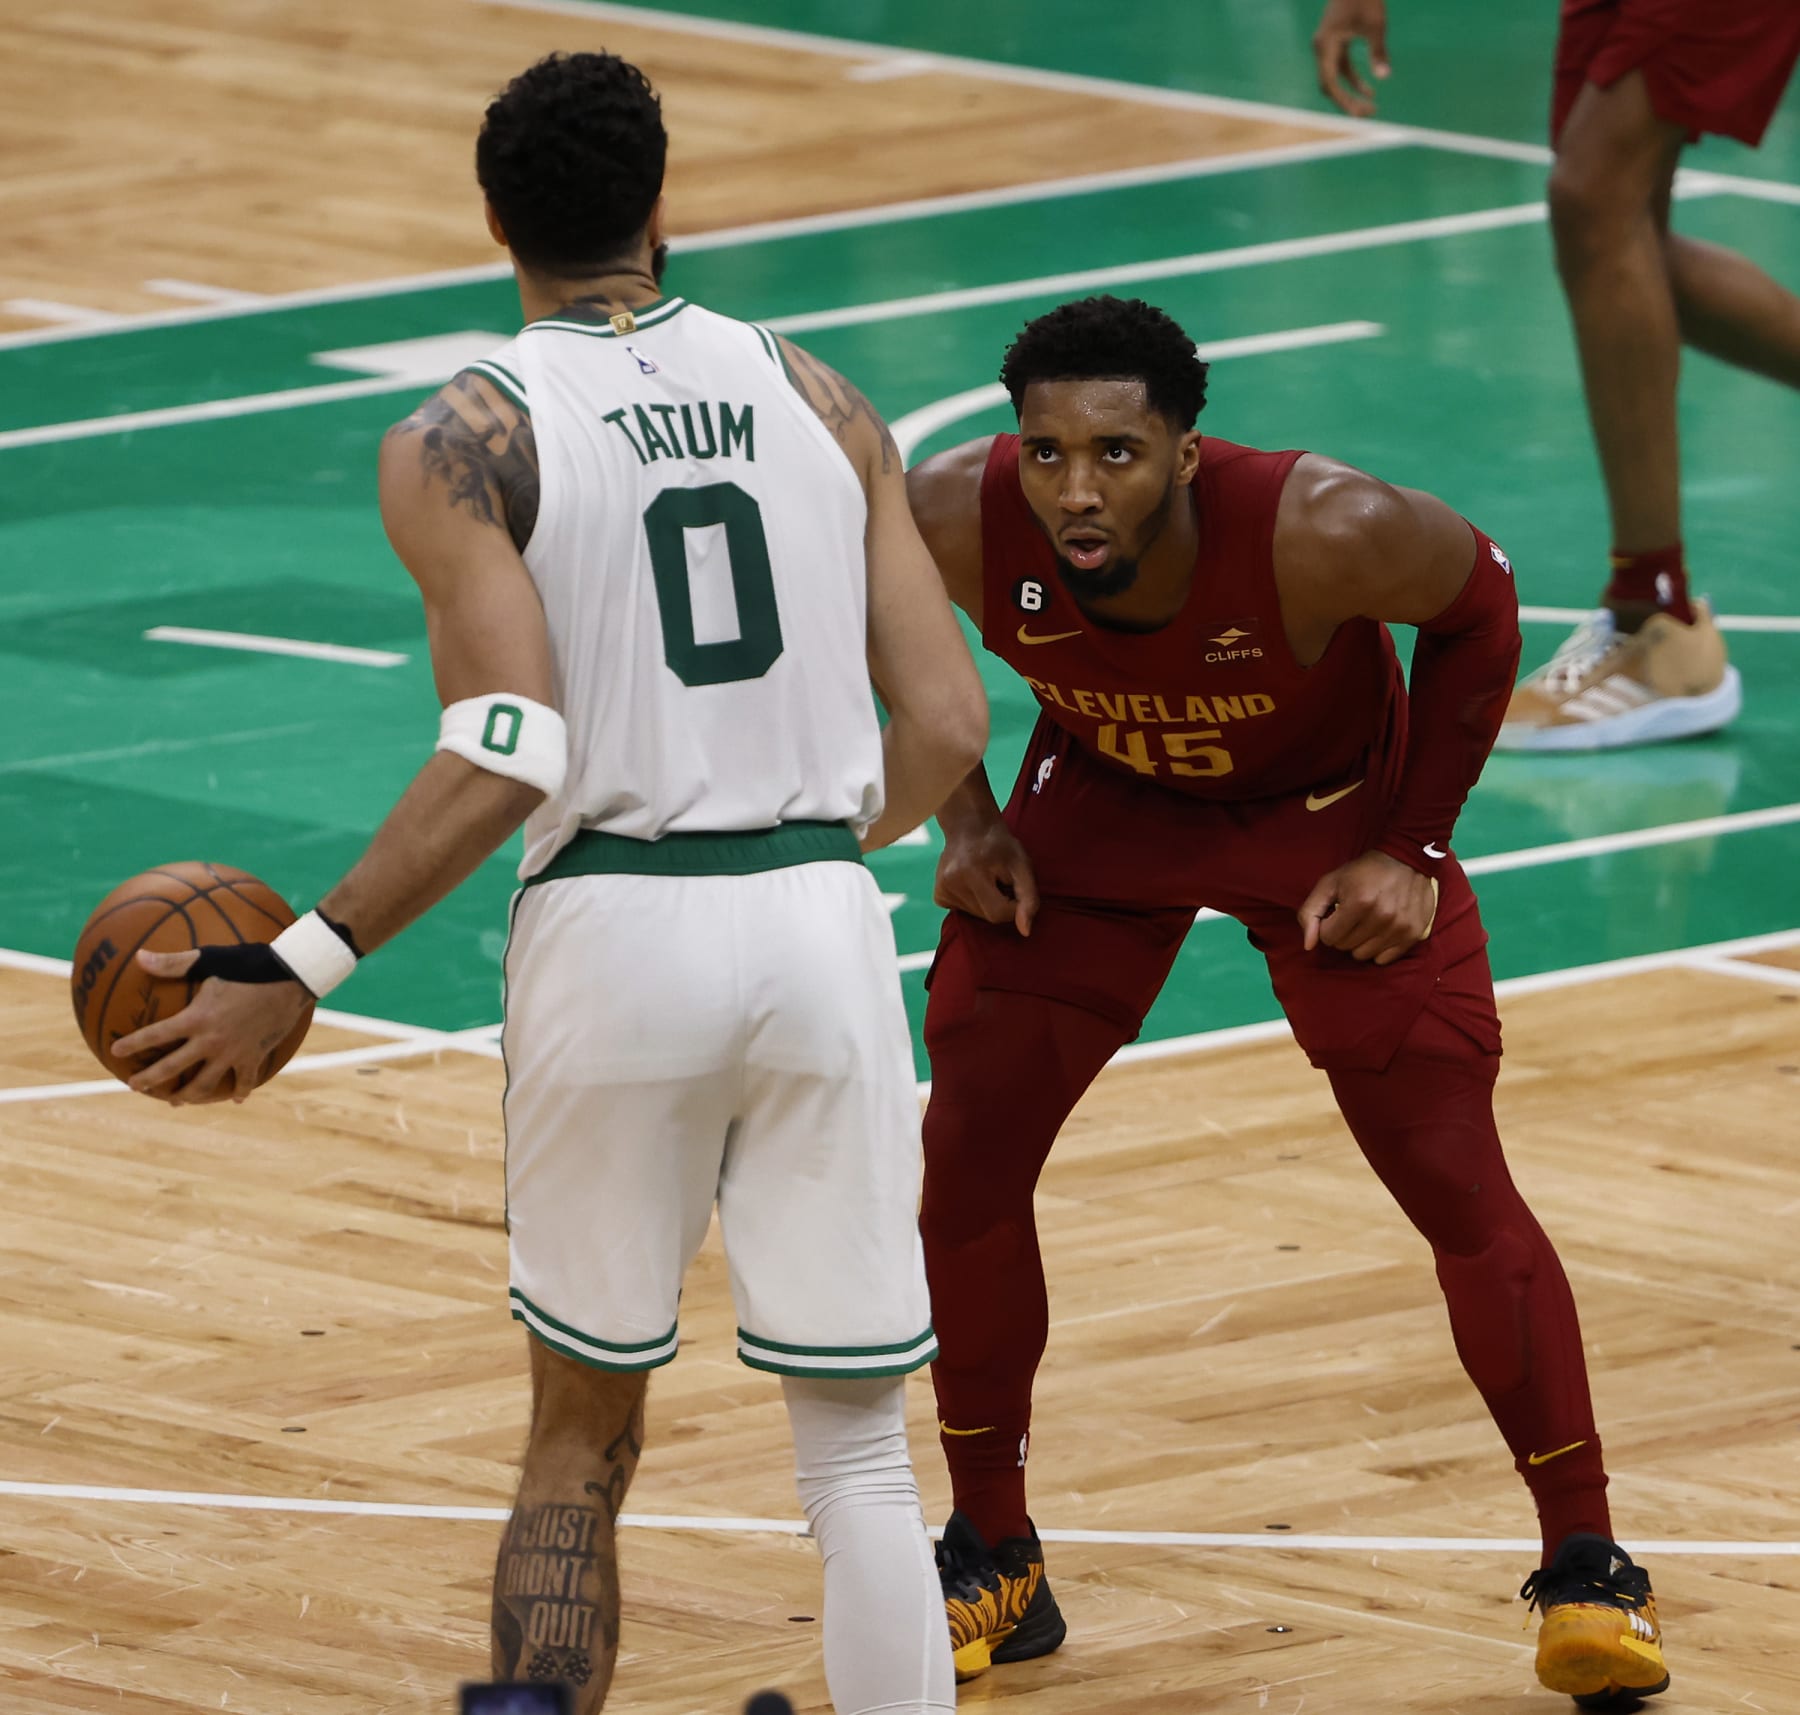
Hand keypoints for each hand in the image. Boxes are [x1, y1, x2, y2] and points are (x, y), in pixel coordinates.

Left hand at [113, 948, 311, 1103]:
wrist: (291, 980)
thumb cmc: (250, 965)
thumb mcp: (210, 960)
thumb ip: (173, 963)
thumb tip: (139, 956)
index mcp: (196, 1018)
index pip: (156, 1035)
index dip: (133, 1044)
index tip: (115, 1052)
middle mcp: (211, 1041)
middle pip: (174, 1068)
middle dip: (150, 1079)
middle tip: (134, 1086)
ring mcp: (233, 1052)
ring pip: (205, 1083)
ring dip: (188, 1094)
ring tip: (177, 1101)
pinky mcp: (254, 1056)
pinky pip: (245, 1080)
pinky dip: (240, 1090)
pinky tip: (235, 1098)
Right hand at [933, 819, 1039, 936]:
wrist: (970, 825)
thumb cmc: (1001, 845)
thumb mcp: (1022, 864)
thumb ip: (1028, 897)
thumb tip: (1025, 931)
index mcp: (972, 872)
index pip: (1000, 913)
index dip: (1014, 904)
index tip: (1014, 885)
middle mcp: (951, 882)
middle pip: (987, 916)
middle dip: (1000, 903)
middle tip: (1000, 879)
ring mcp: (942, 889)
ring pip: (976, 916)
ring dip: (987, 902)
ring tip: (986, 879)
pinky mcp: (938, 895)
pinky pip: (963, 912)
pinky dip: (973, 902)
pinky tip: (972, 883)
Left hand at [1298, 850, 1436, 965]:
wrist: (1406, 859)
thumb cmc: (1363, 871)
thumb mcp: (1330, 883)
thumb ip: (1310, 912)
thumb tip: (1308, 945)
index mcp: (1359, 903)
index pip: (1328, 937)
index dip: (1327, 926)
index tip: (1336, 913)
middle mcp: (1382, 917)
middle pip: (1345, 947)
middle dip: (1342, 933)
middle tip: (1351, 916)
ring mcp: (1400, 927)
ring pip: (1363, 955)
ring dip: (1359, 942)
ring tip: (1365, 922)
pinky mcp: (1413, 934)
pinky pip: (1384, 959)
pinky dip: (1377, 948)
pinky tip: (1379, 931)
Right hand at [1313, 0, 1389, 116]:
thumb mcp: (1376, 24)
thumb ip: (1378, 51)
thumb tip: (1385, 76)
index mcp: (1326, 45)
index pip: (1330, 82)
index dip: (1344, 100)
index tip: (1360, 113)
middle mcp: (1322, 48)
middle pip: (1329, 85)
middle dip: (1346, 101)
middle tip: (1366, 114)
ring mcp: (1326, 46)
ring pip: (1335, 79)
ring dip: (1351, 93)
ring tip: (1371, 106)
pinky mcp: (1334, 43)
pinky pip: (1341, 69)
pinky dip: (1353, 80)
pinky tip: (1370, 89)